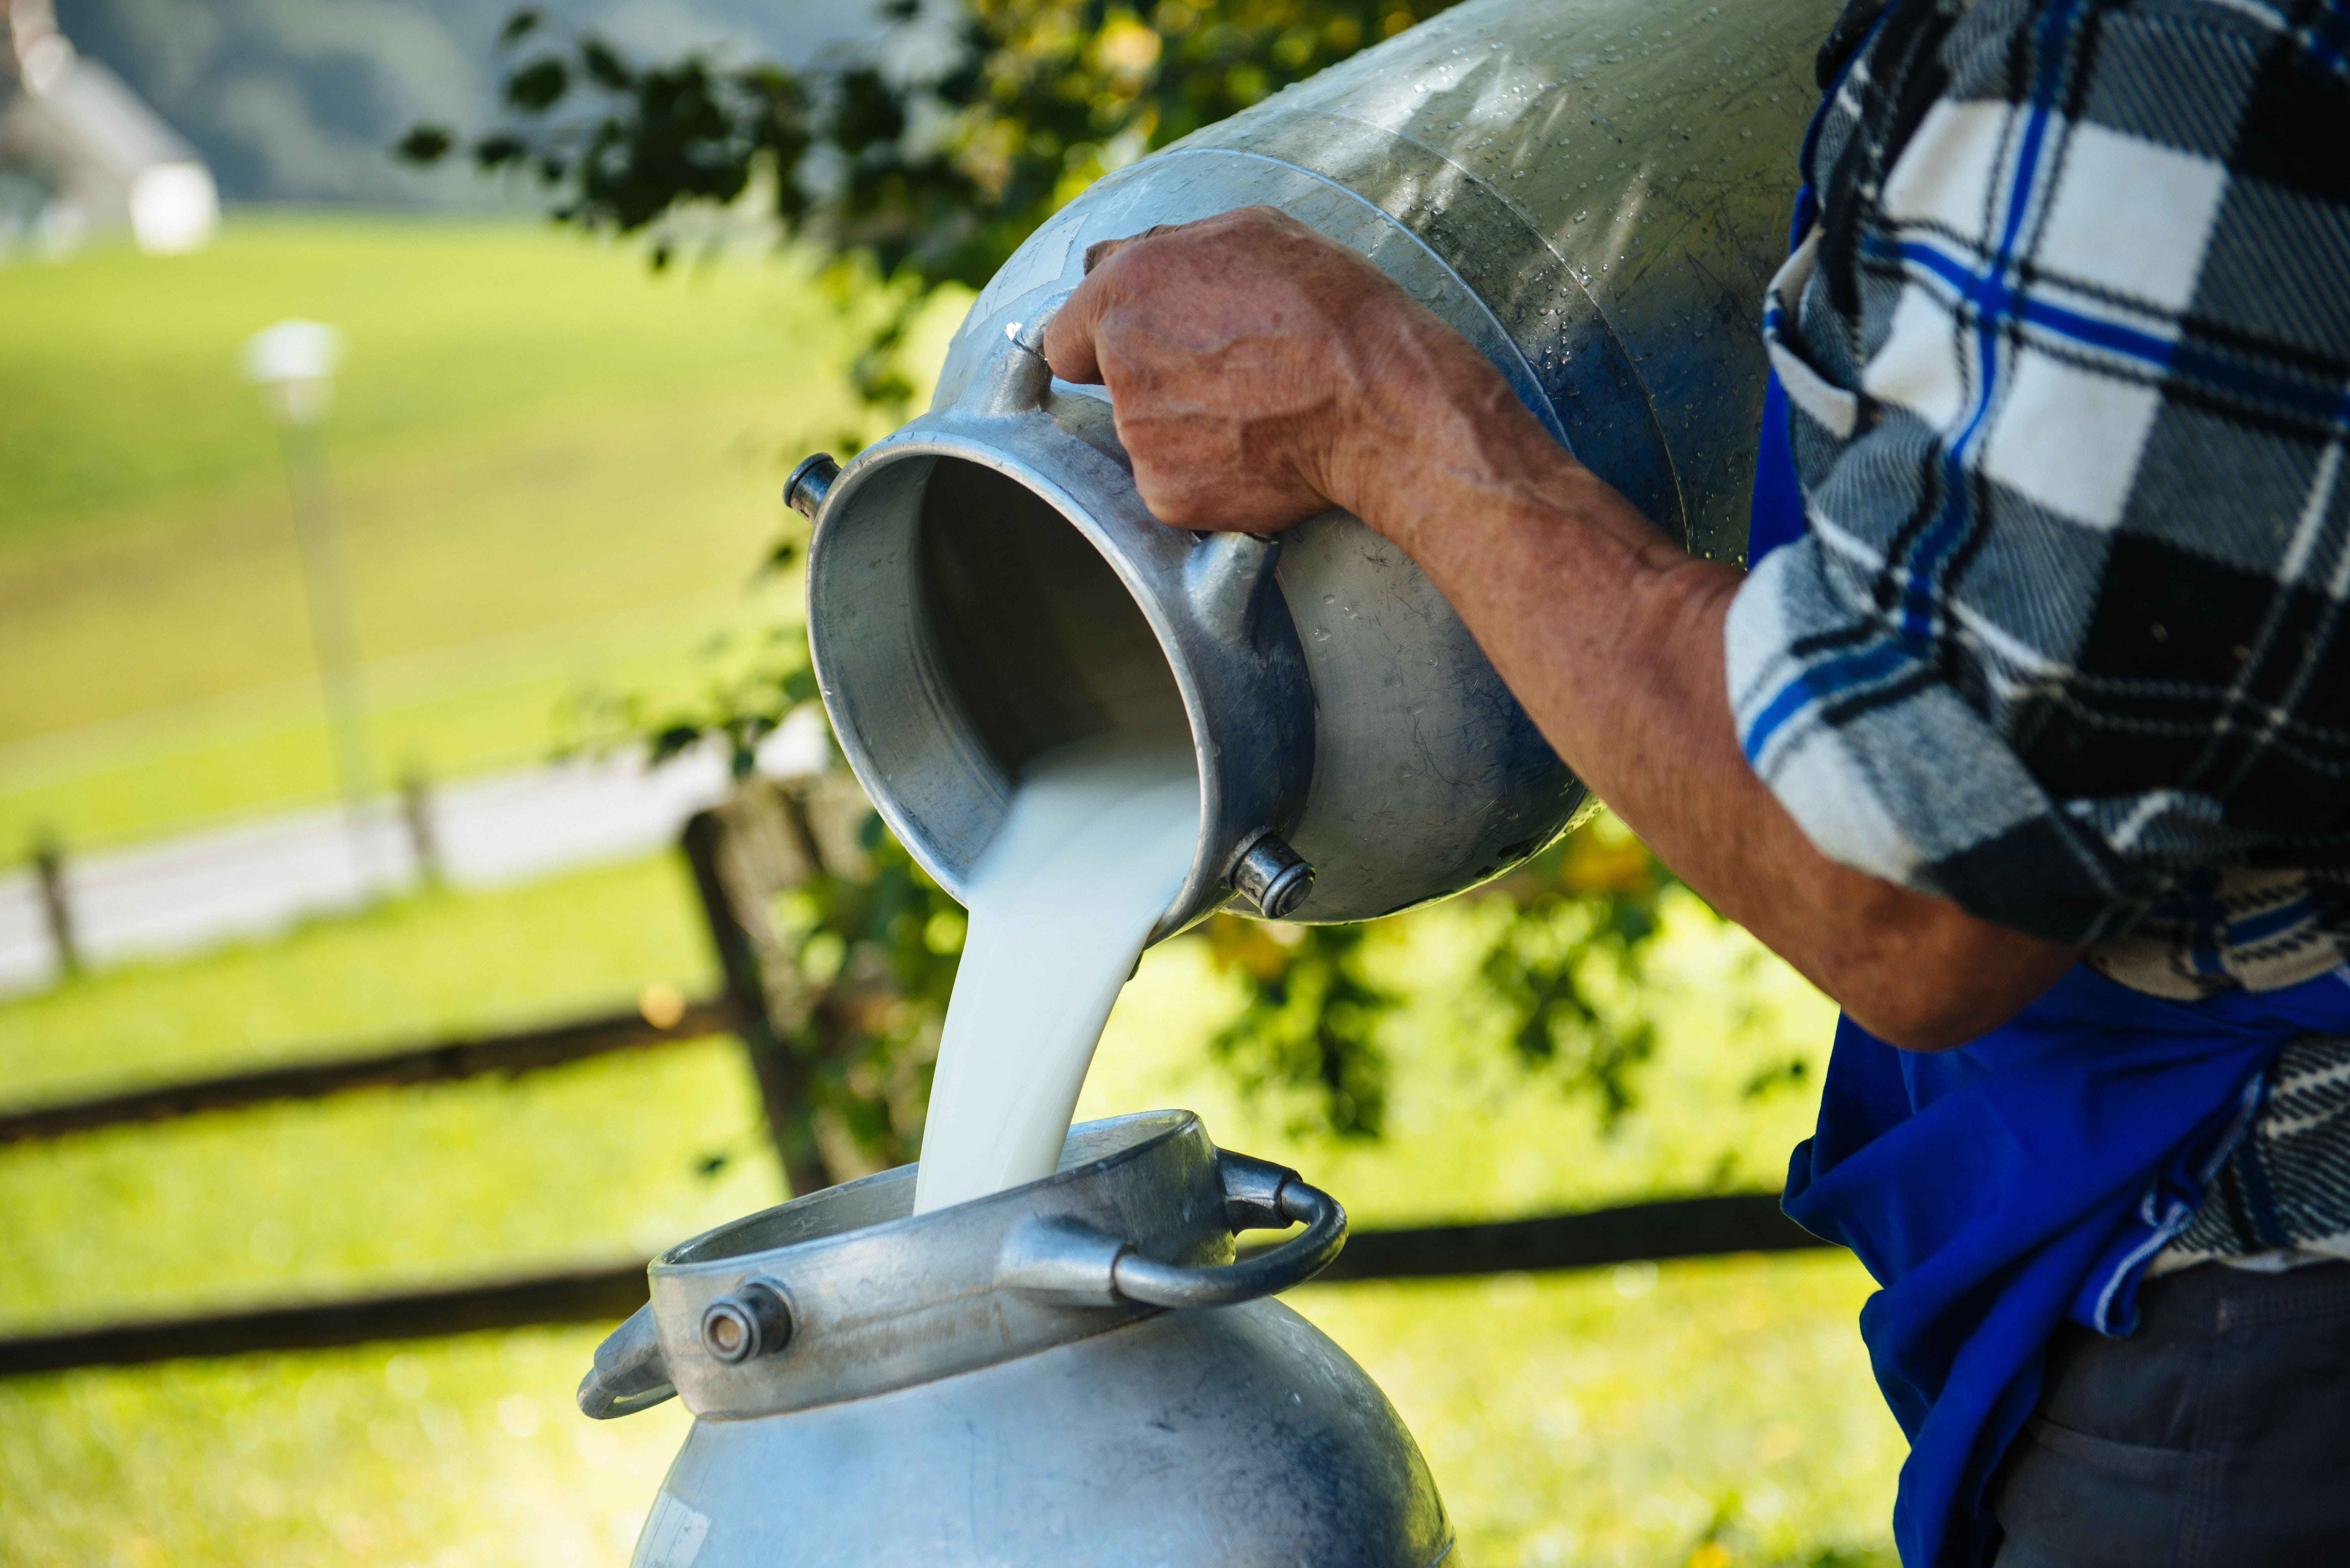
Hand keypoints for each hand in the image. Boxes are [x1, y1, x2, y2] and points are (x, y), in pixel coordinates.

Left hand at [1041, 205, 1486, 533]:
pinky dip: (1211, 476)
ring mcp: (1140, 438)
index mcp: (1123, 292)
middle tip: (1230, 378)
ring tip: (1260, 411)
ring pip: (1150, 438)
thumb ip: (1164, 247)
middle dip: (1157, 384)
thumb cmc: (1327, 307)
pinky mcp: (1167, 495)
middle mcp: (1119, 365)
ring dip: (1188, 430)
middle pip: (1113, 390)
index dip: (1102, 343)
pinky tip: (1261, 452)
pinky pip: (1176, 485)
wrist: (1379, 401)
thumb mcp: (1249, 232)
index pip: (1062, 337)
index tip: (1142, 349)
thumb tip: (1116, 261)